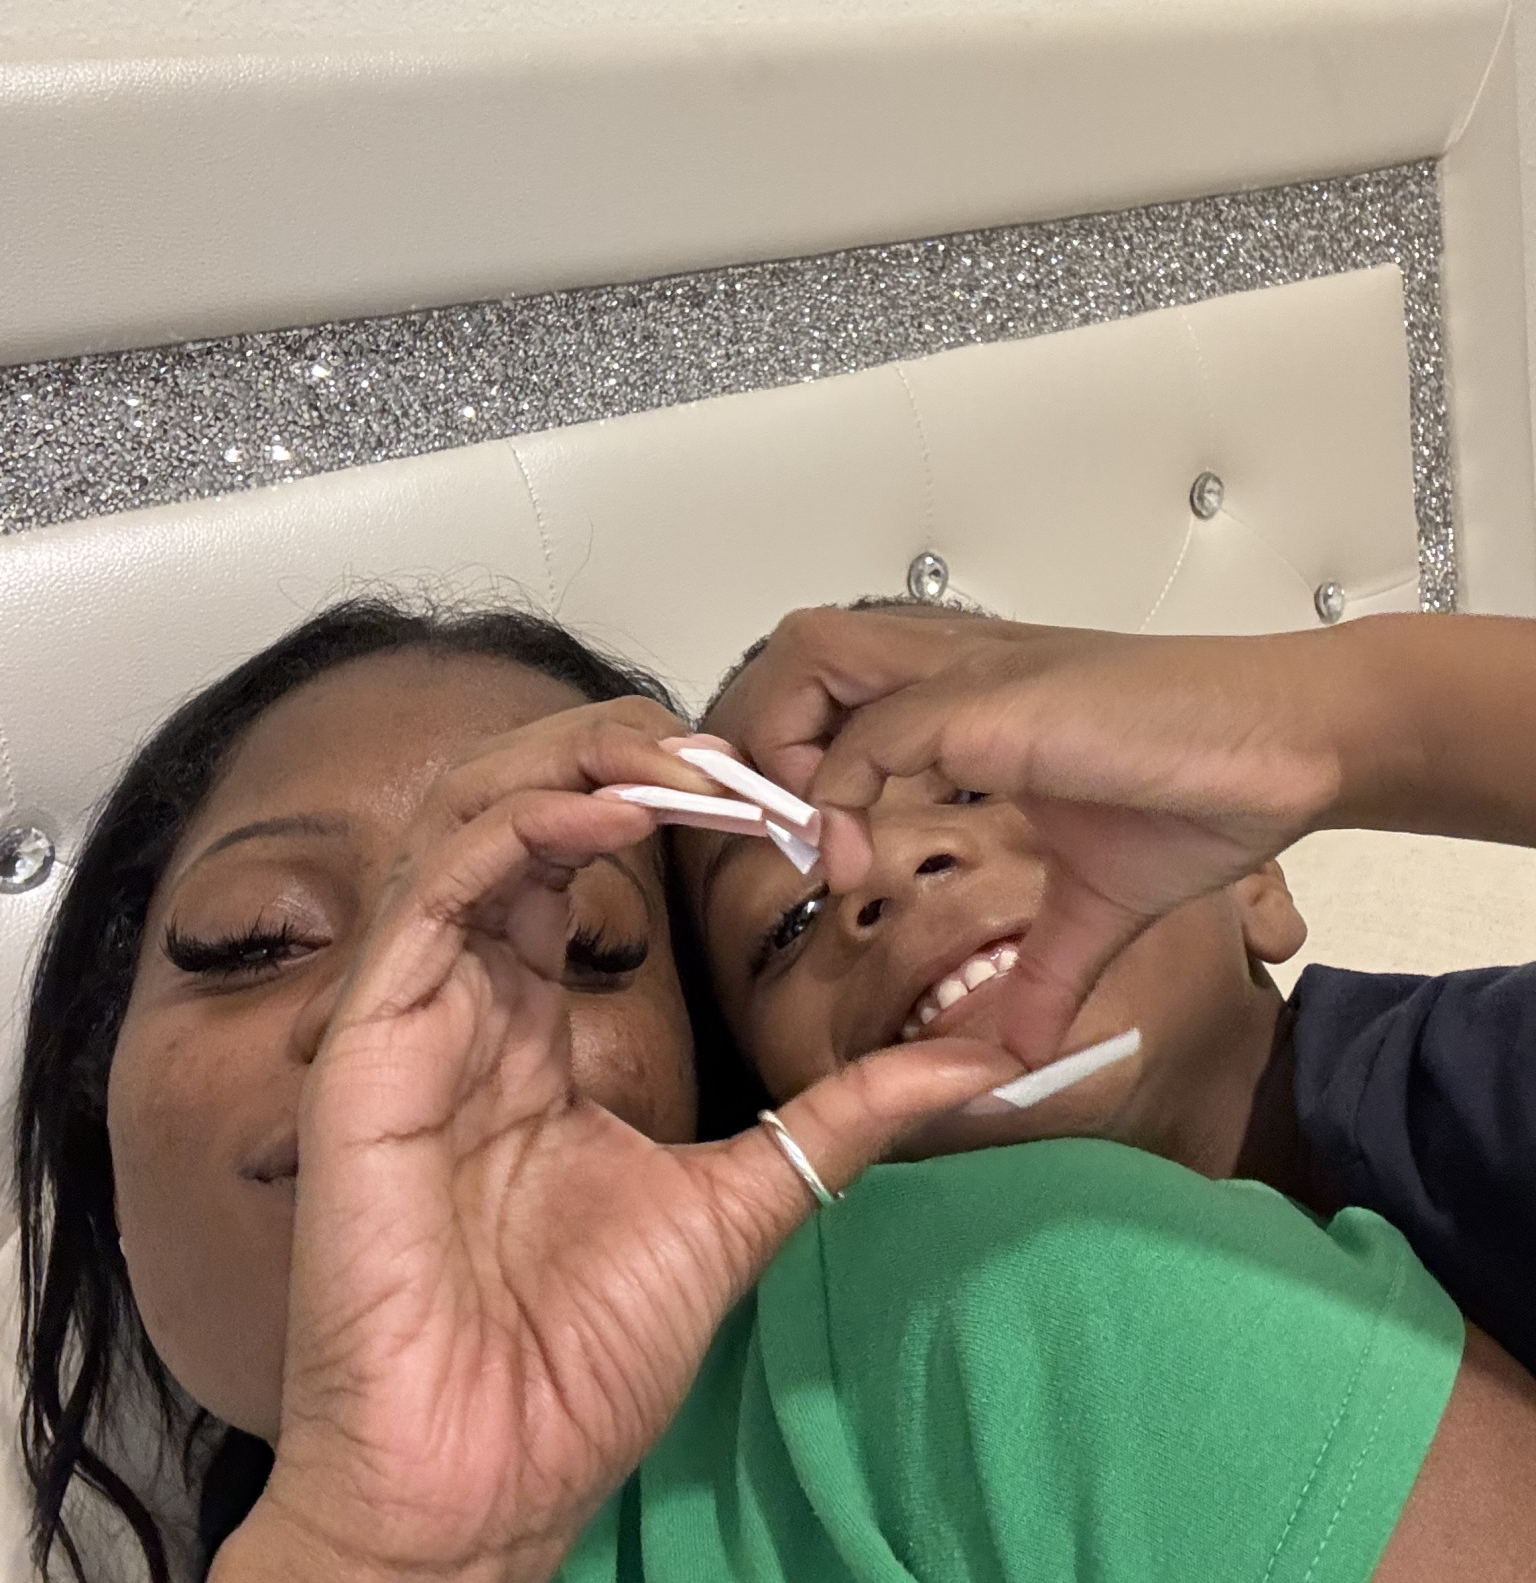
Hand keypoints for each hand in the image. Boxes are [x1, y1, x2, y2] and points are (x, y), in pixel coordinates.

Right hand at [214, 699, 1017, 1582]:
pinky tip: (610, 810)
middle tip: (746, 759)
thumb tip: (980, 1064)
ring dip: (579, 761)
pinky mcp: (368, 1046)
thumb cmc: (576, 1362)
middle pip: (525, 802)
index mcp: (537, 1022)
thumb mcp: (743, 1204)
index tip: (798, 810)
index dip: (684, 801)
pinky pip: (433, 893)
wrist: (487, 1482)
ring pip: (470, 816)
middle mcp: (471, 995)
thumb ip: (845, 1118)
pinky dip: (520, 828)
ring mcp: (415, 1011)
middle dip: (630, 751)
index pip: (591, 849)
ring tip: (687, 759)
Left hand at [717, 608, 1379, 1065]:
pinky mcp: (994, 702)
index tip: (808, 853)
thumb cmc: (1201, 791)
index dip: (795, 761)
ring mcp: (970, 676)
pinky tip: (856, 861)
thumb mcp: (1098, 904)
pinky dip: (841, 790)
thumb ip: (1047, 973)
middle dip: (762, 733)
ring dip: (788, 742)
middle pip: (799, 651)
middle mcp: (954, 669)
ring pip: (814, 657)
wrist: (1291, 748)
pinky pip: (877, 730)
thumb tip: (1018, 1057)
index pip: (834, 692)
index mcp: (969, 698)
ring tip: (816, 837)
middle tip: (788, 832)